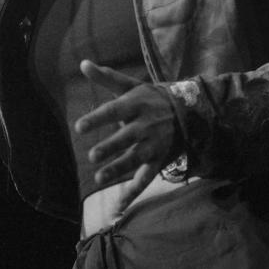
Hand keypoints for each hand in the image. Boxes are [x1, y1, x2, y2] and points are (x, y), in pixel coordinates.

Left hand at [74, 60, 180, 212]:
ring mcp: (153, 144)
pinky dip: (134, 192)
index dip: (97, 119)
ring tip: (100, 177)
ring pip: (136, 158)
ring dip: (118, 169)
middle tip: (93, 155)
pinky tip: (120, 205)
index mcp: (136, 105)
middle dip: (110, 147)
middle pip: (126, 137)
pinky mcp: (158, 160)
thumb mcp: (131, 86)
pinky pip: (146, 177)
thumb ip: (106, 77)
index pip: (114, 111)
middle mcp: (145, 125)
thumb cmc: (152, 97)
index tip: (79, 127)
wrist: (189, 111)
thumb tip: (83, 63)